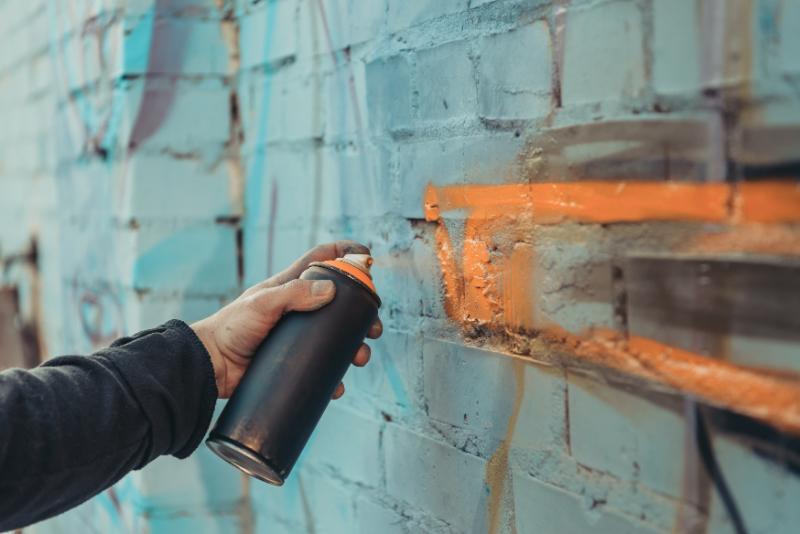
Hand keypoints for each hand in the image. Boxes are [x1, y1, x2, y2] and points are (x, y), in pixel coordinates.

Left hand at [191, 241, 382, 398]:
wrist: (210, 366)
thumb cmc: (231, 328)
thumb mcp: (262, 304)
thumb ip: (293, 294)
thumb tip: (331, 290)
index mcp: (290, 286)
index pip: (322, 260)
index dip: (345, 254)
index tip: (367, 258)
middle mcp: (298, 309)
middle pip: (339, 303)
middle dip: (361, 313)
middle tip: (373, 327)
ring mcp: (297, 337)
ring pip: (336, 337)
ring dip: (354, 347)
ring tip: (359, 358)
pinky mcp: (293, 362)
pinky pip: (321, 368)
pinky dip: (334, 376)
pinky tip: (338, 385)